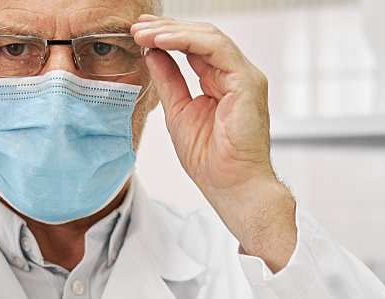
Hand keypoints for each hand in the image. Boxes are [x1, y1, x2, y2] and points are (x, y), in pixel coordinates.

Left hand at [131, 15, 296, 270]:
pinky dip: (187, 40)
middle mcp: (236, 75)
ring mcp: (244, 77)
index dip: (165, 36)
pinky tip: (163, 41)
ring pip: (209, 36)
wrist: (232, 186)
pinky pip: (216, 49)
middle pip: (201, 36)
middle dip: (166, 28)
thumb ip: (169, 80)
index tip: (138, 33)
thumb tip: (152, 54)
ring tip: (145, 33)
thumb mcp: (178, 112)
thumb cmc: (212, 161)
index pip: (194, 47)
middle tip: (137, 27)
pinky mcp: (247, 82)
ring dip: (173, 31)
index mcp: (221, 82)